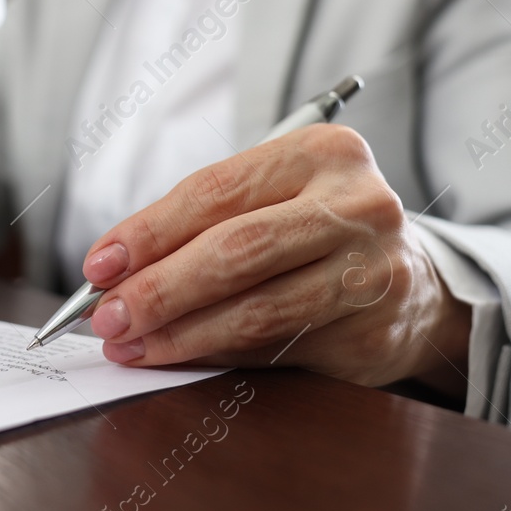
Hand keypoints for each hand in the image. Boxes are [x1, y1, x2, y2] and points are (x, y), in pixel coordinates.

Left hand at [78, 124, 471, 389]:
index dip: (149, 232)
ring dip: (181, 335)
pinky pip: (279, 350)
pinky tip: (185, 358)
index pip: (216, 191)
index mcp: (324, 152)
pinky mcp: (374, 333)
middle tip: (107, 317)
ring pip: (256, 310)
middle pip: (236, 251)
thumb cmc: (316, 229)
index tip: (99, 265)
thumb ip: (204, 222)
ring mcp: (373, 271)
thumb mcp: (274, 197)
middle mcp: (357, 205)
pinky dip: (221, 357)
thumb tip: (115, 273)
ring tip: (132, 346)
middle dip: (158, 289)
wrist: (411, 280)